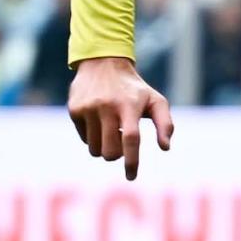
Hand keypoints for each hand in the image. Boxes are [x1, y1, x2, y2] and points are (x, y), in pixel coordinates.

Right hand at [69, 55, 173, 180]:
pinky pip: (84, 139)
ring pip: (95, 149)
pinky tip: (99, 121)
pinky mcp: (74, 110)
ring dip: (105, 148)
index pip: (131, 139)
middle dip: (117, 155)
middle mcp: (107, 107)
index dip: (131, 160)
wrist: (104, 63)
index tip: (131, 177)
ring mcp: (88, 108)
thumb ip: (165, 124)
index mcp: (129, 106)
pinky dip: (94, 138)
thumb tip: (165, 148)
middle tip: (121, 144)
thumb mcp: (156, 101)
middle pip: (110, 150)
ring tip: (112, 130)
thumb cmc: (135, 89)